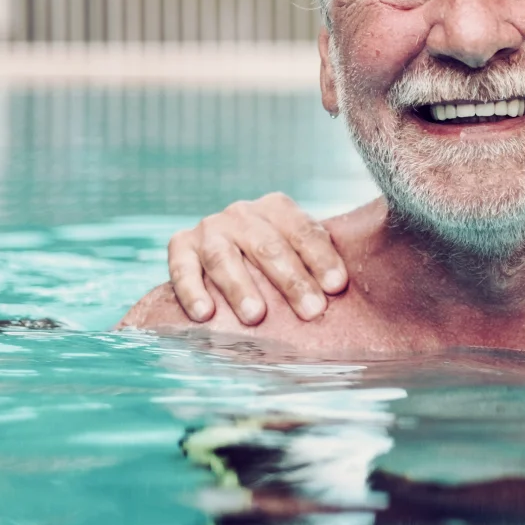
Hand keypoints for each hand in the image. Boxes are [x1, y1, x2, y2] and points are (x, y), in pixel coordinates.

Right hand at [167, 193, 346, 324]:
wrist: (225, 249)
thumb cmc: (276, 259)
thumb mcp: (299, 249)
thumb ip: (319, 260)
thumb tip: (344, 290)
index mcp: (277, 208)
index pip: (303, 231)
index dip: (321, 259)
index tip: (336, 287)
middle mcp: (242, 214)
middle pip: (268, 246)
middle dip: (291, 281)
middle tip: (310, 311)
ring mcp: (209, 228)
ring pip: (224, 257)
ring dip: (240, 287)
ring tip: (255, 316)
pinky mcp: (180, 246)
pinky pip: (182, 268)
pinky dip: (191, 291)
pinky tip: (205, 314)